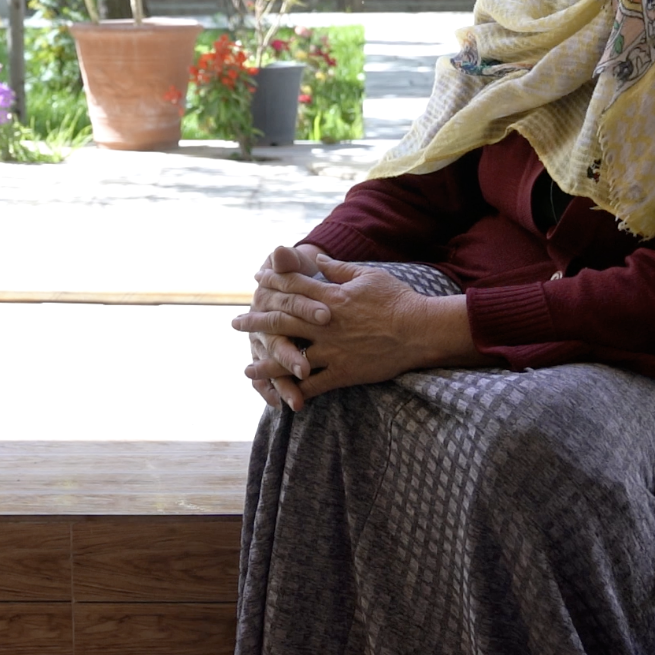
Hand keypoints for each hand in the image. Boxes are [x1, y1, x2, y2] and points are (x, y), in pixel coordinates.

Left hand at [232, 246, 477, 398]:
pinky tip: (281, 397)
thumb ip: (340, 268)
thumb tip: (321, 257)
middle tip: (234, 322)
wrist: (420, 330)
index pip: (293, 286)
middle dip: (255, 321)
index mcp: (330, 297)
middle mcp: (324, 324)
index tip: (257, 279)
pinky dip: (296, 391)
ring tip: (247, 369)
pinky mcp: (343, 372)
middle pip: (281, 320)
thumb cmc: (398, 299)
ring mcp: (332, 350)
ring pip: (290, 357)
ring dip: (266, 363)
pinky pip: (313, 385)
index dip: (272, 281)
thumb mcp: (369, 275)